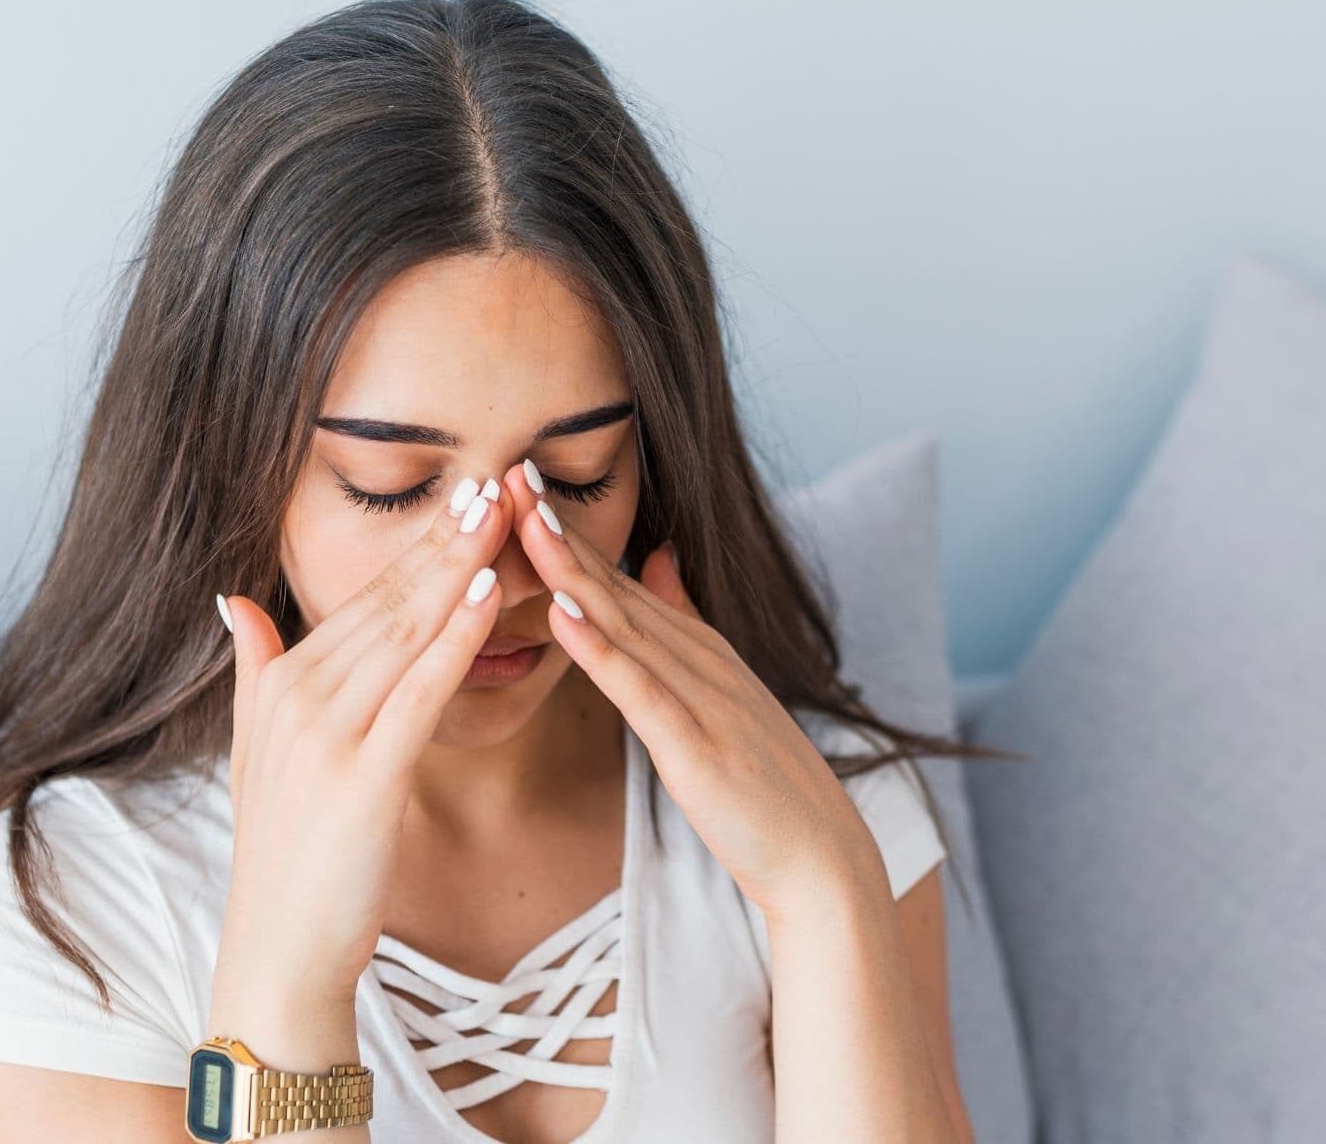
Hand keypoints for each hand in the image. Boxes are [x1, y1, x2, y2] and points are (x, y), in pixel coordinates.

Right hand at [213, 476, 512, 1004]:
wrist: (279, 951)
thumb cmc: (288, 858)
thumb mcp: (260, 753)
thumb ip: (255, 670)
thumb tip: (235, 601)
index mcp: (284, 685)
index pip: (364, 599)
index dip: (419, 547)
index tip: (466, 495)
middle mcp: (300, 698)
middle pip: (387, 601)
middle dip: (445, 539)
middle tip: (497, 479)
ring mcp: (328, 735)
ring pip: (405, 633)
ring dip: (458, 570)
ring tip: (502, 516)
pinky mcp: (363, 777)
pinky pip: (417, 693)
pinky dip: (454, 641)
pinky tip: (487, 598)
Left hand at [497, 465, 882, 919]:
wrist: (819, 855)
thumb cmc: (762, 783)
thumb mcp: (721, 688)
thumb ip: (683, 622)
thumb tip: (656, 556)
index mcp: (695, 647)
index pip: (615, 579)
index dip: (564, 529)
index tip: (515, 478)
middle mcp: (698, 658)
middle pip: (612, 585)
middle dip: (556, 528)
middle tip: (506, 469)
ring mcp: (700, 698)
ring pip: (620, 623)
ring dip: (568, 569)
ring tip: (522, 518)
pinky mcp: (696, 746)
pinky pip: (639, 690)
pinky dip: (600, 649)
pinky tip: (562, 613)